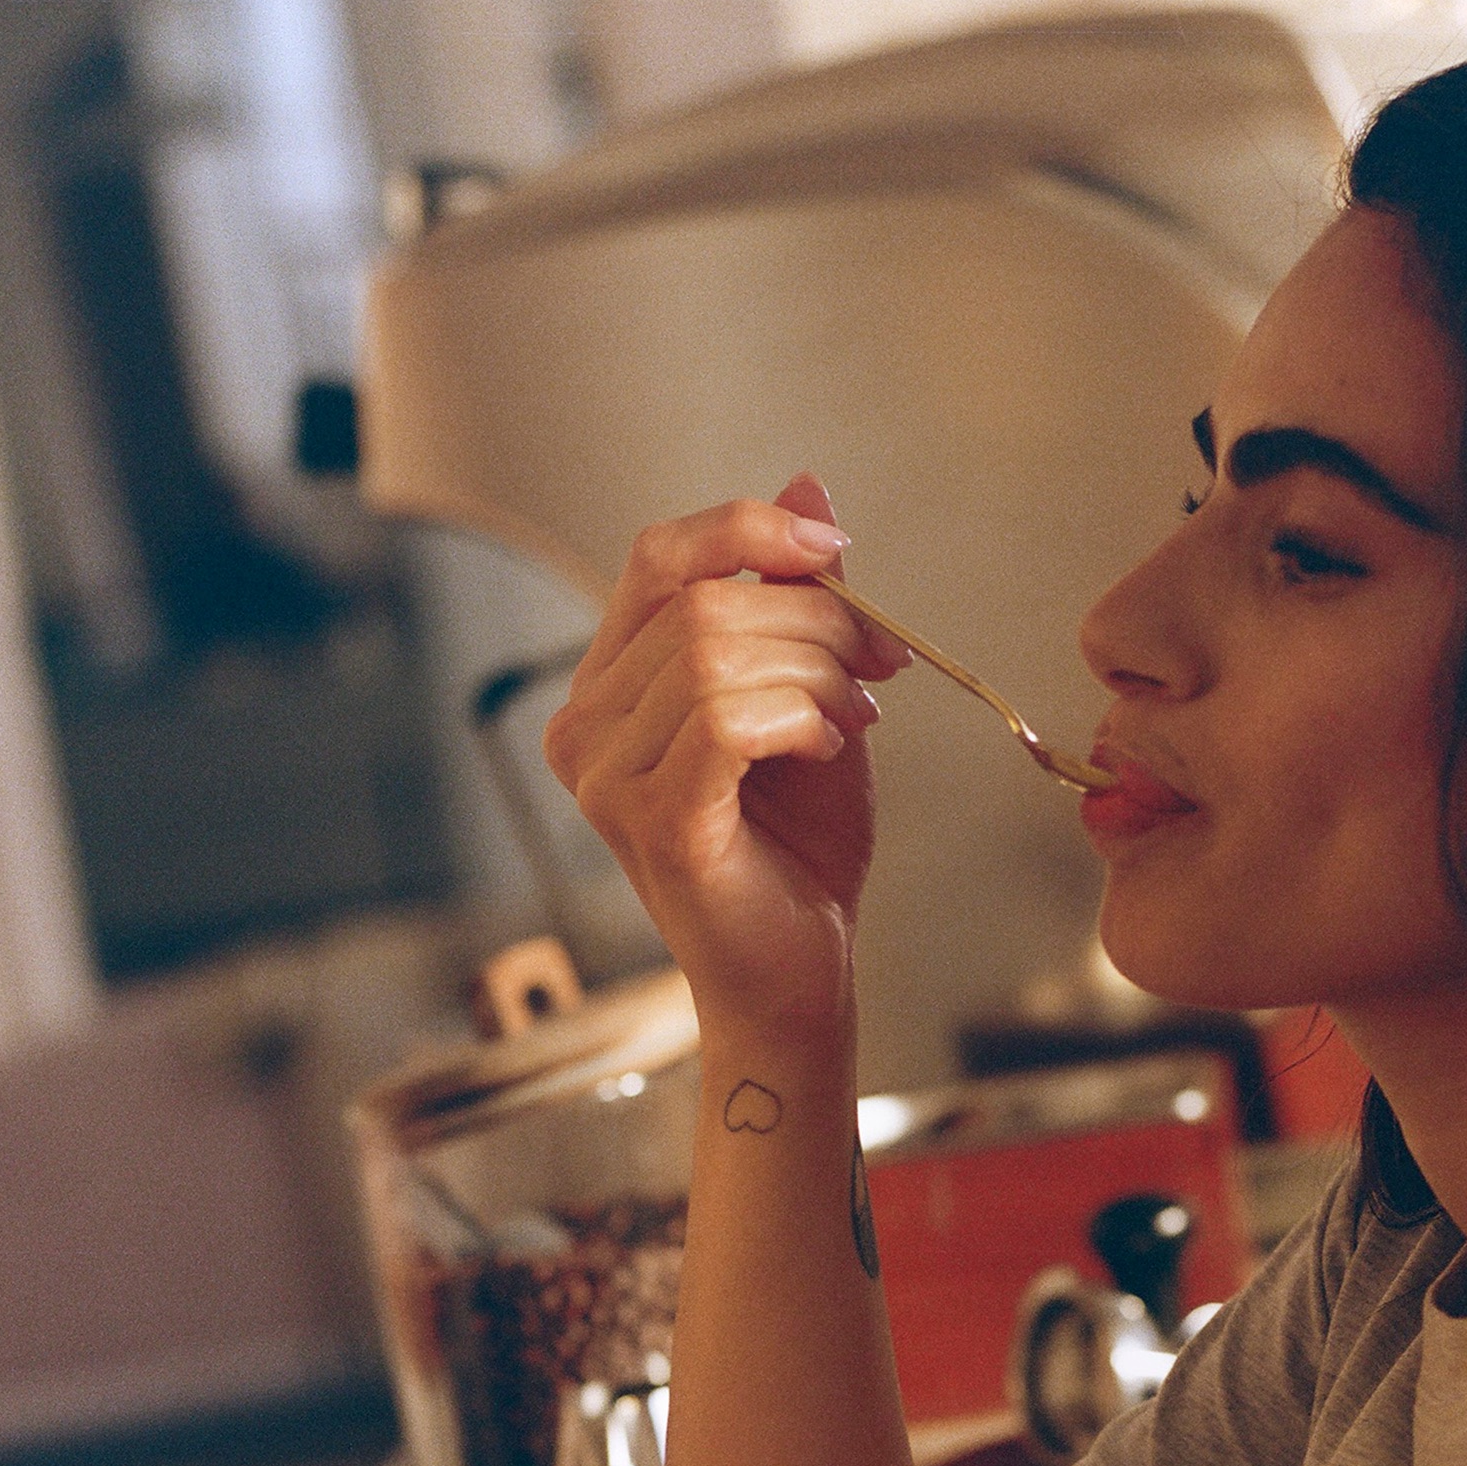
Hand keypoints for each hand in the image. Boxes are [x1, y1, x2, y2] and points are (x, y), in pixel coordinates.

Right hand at [543, 478, 909, 1040]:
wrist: (797, 976)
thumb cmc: (797, 852)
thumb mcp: (807, 699)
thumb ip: (795, 602)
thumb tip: (808, 489)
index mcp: (610, 687)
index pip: (658, 557)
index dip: (748, 531)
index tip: (838, 555)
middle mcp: (586, 726)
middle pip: (701, 603)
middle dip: (815, 618)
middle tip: (880, 666)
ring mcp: (607, 777)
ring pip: (714, 655)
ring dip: (815, 672)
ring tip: (855, 717)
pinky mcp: (653, 821)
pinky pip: (726, 720)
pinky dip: (798, 718)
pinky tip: (828, 747)